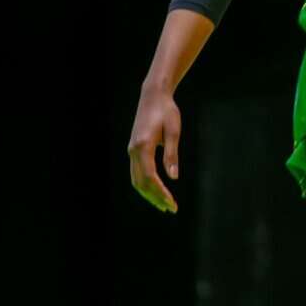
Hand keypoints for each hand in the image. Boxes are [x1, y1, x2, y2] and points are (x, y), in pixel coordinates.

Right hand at [127, 84, 180, 213]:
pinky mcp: (133, 149)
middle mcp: (133, 150)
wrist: (153, 96)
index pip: (150, 177)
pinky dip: (144, 185)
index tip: (172, 204)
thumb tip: (173, 177)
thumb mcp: (173, 131)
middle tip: (171, 209)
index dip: (161, 193)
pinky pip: (136, 173)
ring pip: (136, 180)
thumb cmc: (167, 111)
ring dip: (149, 194)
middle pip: (141, 182)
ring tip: (164, 204)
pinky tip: (155, 191)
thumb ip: (172, 154)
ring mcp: (131, 150)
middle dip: (155, 198)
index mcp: (143, 146)